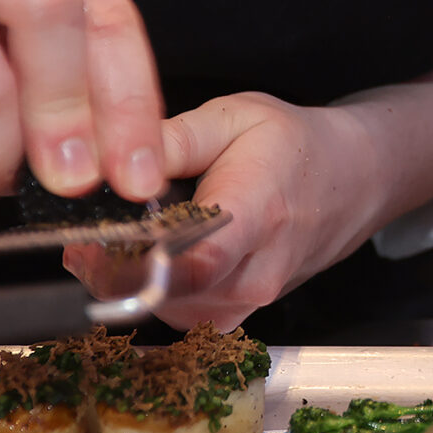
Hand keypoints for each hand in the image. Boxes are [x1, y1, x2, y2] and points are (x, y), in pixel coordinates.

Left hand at [63, 78, 432, 327]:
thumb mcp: (235, 117)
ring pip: (166, 311)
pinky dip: (149, 293)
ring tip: (108, 244)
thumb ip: (172, 139)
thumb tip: (110, 157)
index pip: (196, 265)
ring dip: (126, 285)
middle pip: (167, 296)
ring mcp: (249, 302)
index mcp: (255, 215)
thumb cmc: (292, 146)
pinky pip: (179, 315)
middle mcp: (255, 273)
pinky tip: (136, 261)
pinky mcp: (238, 315)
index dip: (133, 266)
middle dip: (112, 272)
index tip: (88, 249)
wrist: (350, 181)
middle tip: (82, 239)